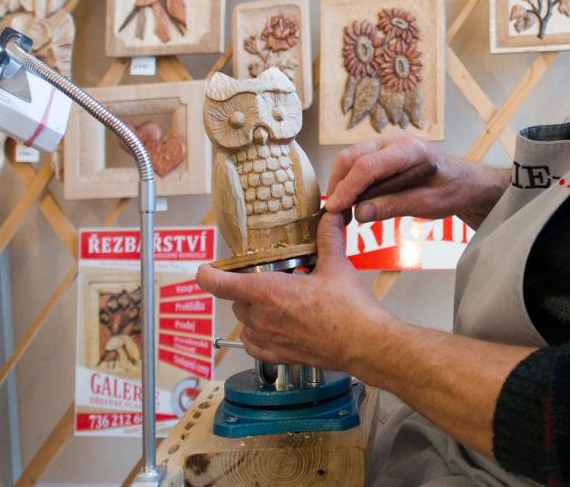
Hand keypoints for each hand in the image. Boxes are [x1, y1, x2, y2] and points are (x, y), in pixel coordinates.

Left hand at [196, 208, 395, 371]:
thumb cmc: (349, 309)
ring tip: (275, 302)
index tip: (204, 268)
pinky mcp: (279, 356)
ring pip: (244, 322)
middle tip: (266, 279)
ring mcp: (269, 339)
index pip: (221, 284)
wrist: (365, 344)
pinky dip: (256, 336)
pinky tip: (271, 328)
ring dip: (252, 311)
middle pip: (236, 300)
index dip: (207, 275)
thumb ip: (328, 236)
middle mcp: (262, 318)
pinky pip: (254, 345)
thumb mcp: (337, 265)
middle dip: (245, 289)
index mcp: (269, 292)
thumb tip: (330, 213)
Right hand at [325, 130, 508, 226]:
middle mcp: (394, 140)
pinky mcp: (384, 152)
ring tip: (343, 211)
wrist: (467, 181)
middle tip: (335, 214)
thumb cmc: (453, 190)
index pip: (367, 165)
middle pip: (352, 156)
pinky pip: (359, 162)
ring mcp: (388, 143)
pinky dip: (350, 181)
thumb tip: (360, 213)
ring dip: (342, 183)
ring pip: (351, 158)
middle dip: (338, 185)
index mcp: (409, 149)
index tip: (335, 208)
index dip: (348, 188)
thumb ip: (394, 206)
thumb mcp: (428, 204)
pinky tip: (352, 201)